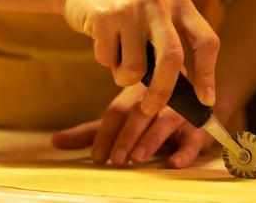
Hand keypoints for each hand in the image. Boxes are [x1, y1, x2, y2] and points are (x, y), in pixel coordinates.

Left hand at [52, 84, 213, 168]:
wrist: (193, 104)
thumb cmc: (148, 114)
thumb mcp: (120, 122)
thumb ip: (91, 132)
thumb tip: (55, 142)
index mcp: (134, 93)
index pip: (117, 110)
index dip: (106, 133)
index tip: (96, 156)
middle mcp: (156, 97)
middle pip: (139, 113)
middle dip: (127, 137)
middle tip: (115, 159)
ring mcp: (179, 110)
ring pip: (166, 121)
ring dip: (151, 140)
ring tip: (138, 158)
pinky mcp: (199, 126)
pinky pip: (194, 137)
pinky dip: (185, 151)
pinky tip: (174, 163)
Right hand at [62, 0, 219, 114]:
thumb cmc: (126, 12)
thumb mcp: (156, 18)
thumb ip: (172, 46)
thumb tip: (188, 94)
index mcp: (180, 2)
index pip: (206, 41)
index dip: (208, 75)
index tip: (205, 100)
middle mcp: (158, 1)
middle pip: (172, 59)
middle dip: (162, 91)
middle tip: (151, 108)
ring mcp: (130, 8)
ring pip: (135, 68)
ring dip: (124, 76)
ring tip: (118, 58)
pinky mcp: (103, 16)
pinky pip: (108, 61)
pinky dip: (105, 61)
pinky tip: (102, 41)